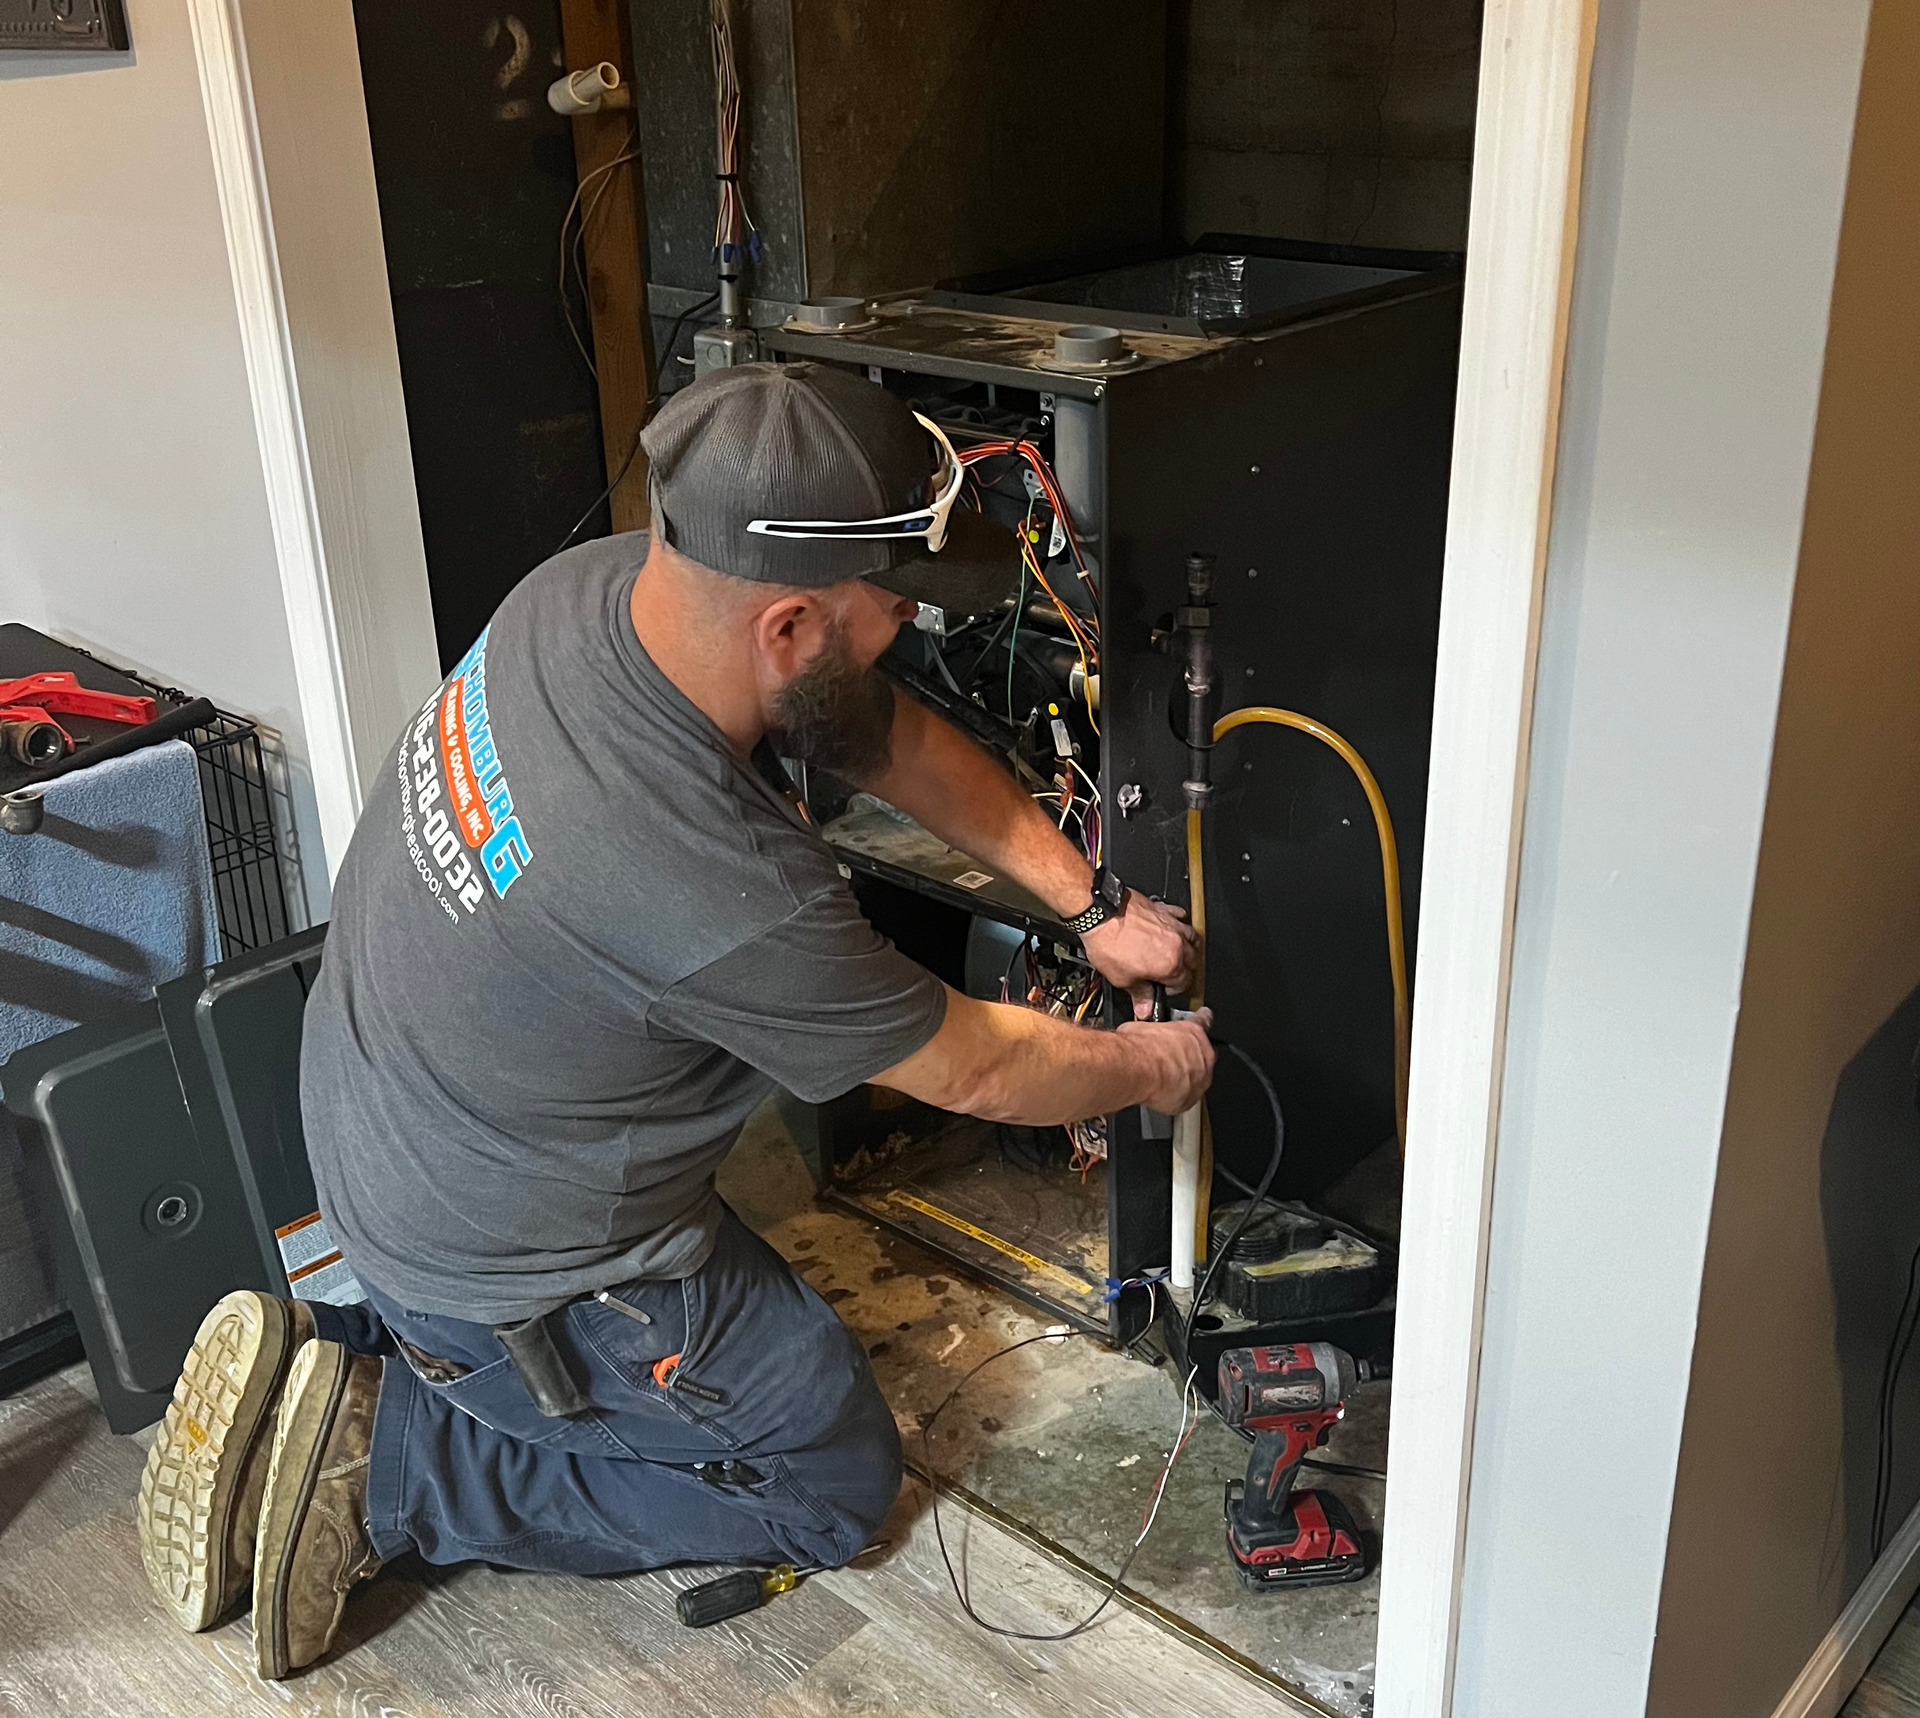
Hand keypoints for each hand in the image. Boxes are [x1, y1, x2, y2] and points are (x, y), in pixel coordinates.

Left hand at [1079, 890, 1201, 1018]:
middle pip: (1193, 961)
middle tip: (1170, 975)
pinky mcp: (1164, 909)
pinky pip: (1181, 916)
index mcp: (1170, 965)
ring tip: (1177, 953)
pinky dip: (1180, 922)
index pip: (1185, 983)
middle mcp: (1177, 944)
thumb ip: (1139, 994)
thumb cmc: (1110, 941)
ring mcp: (1172, 925)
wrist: (1101, 913)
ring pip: (1193, 938)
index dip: (1174, 990)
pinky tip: (1172, 927)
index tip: (1163, 989)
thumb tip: (1145, 1008)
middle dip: (1184, 970)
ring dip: (1188, 948)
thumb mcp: (1122, 979)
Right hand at [1115, 1009, 1214, 1112]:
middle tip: (1169, 1059)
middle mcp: (1203, 1055)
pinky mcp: (1190, 1100)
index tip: (1202, 1017)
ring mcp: (1200, 1079)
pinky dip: (1176, 1096)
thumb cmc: (1139, 1047)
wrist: (1137, 1071)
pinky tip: (1161, 1093)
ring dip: (1185, 1078)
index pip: (1204, 1020)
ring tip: (1163, 1079)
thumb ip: (1152, 1031)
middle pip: (1204, 1053)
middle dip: (1190, 1056)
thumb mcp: (1142, 1027)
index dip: (1201, 1019)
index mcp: (1193, 1031)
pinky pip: (1185, 1098)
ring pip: (1197, 1078)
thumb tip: (1142, 1032)